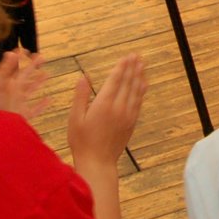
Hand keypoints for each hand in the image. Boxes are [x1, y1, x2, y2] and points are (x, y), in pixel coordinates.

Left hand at [0, 49, 50, 121]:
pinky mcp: (22, 116)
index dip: (20, 58)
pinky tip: (49, 99)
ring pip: (29, 91)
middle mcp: (11, 92)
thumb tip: (10, 52)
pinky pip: (34, 109)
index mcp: (5, 84)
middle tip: (41, 57)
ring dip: (38, 82)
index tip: (27, 50)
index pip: (14, 68)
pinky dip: (43, 104)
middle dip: (32, 66)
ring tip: (46, 74)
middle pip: (24, 77)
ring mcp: (17, 104)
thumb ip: (4, 69)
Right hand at [67, 54, 147, 172]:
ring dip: (139, 76)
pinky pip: (138, 102)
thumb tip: (83, 77)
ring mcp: (127, 115)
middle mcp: (118, 108)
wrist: (98, 163)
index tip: (126, 56)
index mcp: (103, 104)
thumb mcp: (75, 118)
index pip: (115, 80)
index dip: (121, 67)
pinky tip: (143, 84)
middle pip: (128, 82)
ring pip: (135, 91)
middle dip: (132, 67)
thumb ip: (81, 96)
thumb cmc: (82, 142)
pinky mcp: (131, 122)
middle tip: (136, 55)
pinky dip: (141, 91)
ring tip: (142, 64)